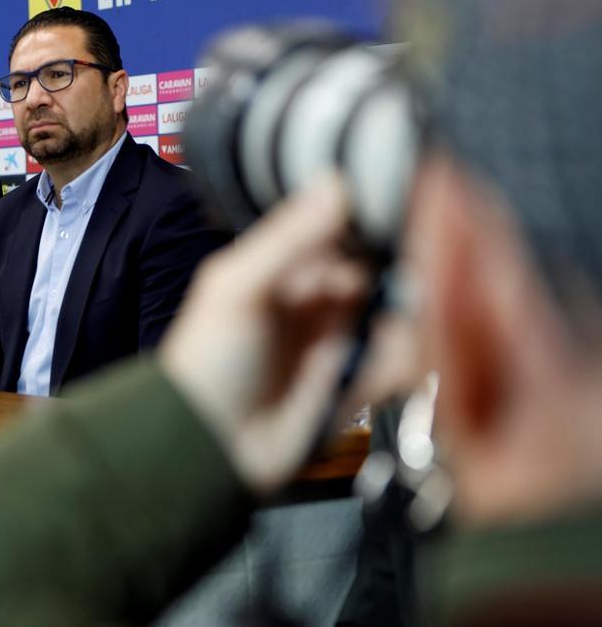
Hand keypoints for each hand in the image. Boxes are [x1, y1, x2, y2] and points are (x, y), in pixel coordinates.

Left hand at [158, 177, 385, 494]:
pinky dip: (402, 362)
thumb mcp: (239, 287)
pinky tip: (390, 366)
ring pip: (398, 314)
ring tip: (403, 327)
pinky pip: (397, 364)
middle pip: (382, 269)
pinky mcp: (356, 385)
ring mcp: (340, 341)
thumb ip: (289, 237)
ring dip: (409, 318)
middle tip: (419, 274)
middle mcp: (319, 299)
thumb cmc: (208, 361)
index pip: (343, 228)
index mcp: (286, 268)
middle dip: (405, 269)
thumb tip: (336, 181)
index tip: (412, 205)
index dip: (376, 218)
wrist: (208, 445)